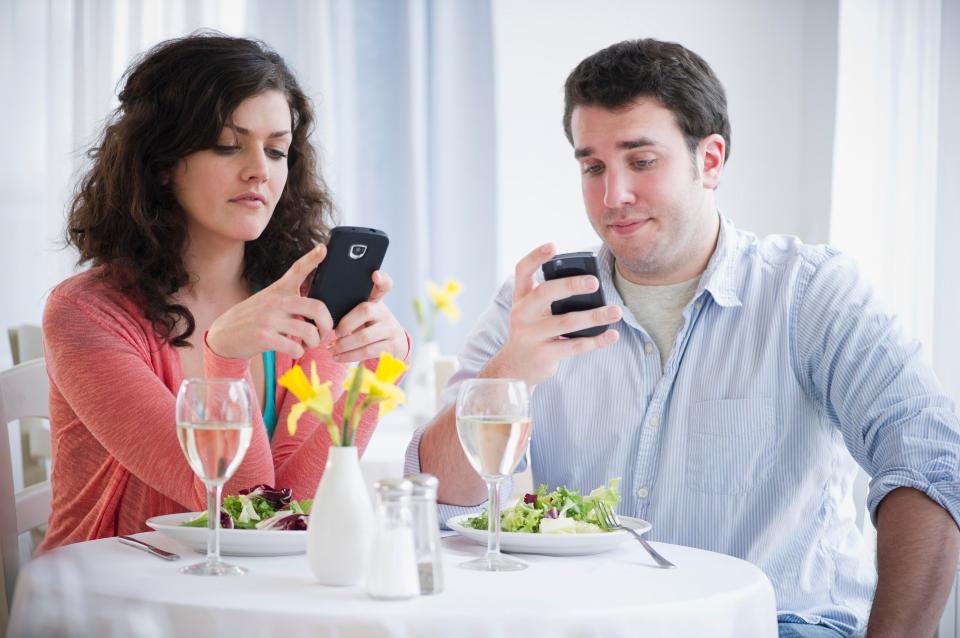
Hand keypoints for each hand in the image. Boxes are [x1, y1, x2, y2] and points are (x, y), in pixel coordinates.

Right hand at [207, 245, 334, 359]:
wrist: (222, 335)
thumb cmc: (251, 320)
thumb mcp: (267, 302)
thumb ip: (289, 300)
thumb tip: (317, 311)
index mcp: (278, 290)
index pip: (297, 270)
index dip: (312, 258)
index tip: (323, 248)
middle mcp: (276, 301)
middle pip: (317, 308)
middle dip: (327, 325)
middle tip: (323, 333)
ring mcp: (269, 318)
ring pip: (309, 331)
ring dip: (314, 342)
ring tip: (307, 344)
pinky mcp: (264, 336)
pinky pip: (295, 347)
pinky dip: (299, 352)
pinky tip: (294, 350)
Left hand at [329, 270, 406, 361]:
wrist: (394, 345)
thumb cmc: (368, 326)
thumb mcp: (363, 313)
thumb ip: (349, 305)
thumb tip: (321, 308)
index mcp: (377, 301)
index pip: (384, 285)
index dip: (382, 279)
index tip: (375, 274)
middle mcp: (385, 313)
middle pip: (366, 310)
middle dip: (346, 323)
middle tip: (335, 332)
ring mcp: (390, 330)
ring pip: (364, 336)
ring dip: (343, 344)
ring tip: (331, 349)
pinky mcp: (390, 347)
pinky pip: (367, 352)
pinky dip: (348, 356)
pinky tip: (337, 357)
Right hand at [482, 243, 620, 386]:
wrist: (515, 368)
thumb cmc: (531, 332)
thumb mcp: (531, 311)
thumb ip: (549, 297)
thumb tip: (589, 285)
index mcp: (520, 298)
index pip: (522, 271)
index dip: (535, 257)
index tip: (553, 245)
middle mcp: (522, 314)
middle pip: (545, 293)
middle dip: (571, 285)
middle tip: (594, 282)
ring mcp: (531, 336)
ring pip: (566, 322)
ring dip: (594, 316)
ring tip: (616, 311)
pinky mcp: (544, 354)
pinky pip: (575, 346)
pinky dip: (596, 341)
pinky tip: (612, 335)